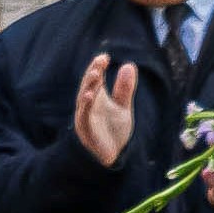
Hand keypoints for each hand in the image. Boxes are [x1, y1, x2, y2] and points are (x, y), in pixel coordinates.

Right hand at [70, 54, 136, 169]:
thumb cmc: (113, 131)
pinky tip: (90, 94)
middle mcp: (89, 104)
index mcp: (97, 97)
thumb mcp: (123, 107)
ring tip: (96, 74)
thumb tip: (129, 65)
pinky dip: (85, 104)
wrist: (111, 156)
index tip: (105, 56)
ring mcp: (86, 116)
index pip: (96, 79)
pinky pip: (83, 115)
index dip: (99, 67)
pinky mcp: (85, 128)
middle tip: (100, 61)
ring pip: (84, 98)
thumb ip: (124, 89)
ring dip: (89, 85)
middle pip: (88, 85)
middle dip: (93, 72)